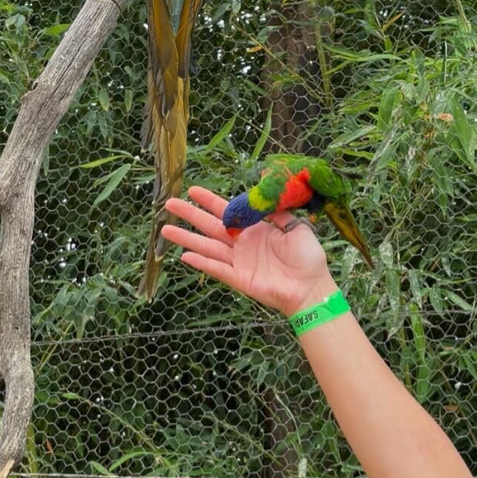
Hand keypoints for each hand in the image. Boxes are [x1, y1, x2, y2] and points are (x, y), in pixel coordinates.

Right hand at [160, 186, 337, 316]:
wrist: (311, 287)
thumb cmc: (307, 258)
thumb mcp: (295, 227)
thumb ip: (276, 212)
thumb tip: (262, 195)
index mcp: (255, 229)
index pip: (227, 211)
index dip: (209, 201)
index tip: (192, 190)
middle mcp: (243, 244)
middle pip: (211, 226)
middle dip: (190, 215)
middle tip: (169, 204)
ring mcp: (239, 262)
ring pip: (207, 247)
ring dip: (187, 238)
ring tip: (165, 229)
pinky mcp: (239, 279)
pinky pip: (216, 269)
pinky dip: (201, 263)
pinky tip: (184, 256)